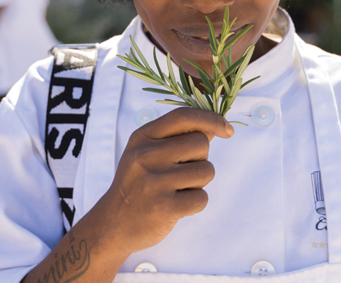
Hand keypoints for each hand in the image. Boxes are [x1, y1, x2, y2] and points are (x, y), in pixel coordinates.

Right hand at [88, 107, 233, 256]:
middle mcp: (146, 156)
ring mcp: (155, 182)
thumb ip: (177, 137)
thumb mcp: (146, 152)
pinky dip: (196, 203)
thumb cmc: (137, 184)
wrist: (113, 223)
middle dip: (200, 159)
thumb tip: (214, 126)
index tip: (227, 129)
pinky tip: (177, 206)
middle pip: (201, 143)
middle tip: (180, 172)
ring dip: (199, 182)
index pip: (183, 116)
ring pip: (207, 171)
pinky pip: (202, 198)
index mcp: (142, 137)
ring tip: (177, 189)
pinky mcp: (165, 207)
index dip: (211, 119)